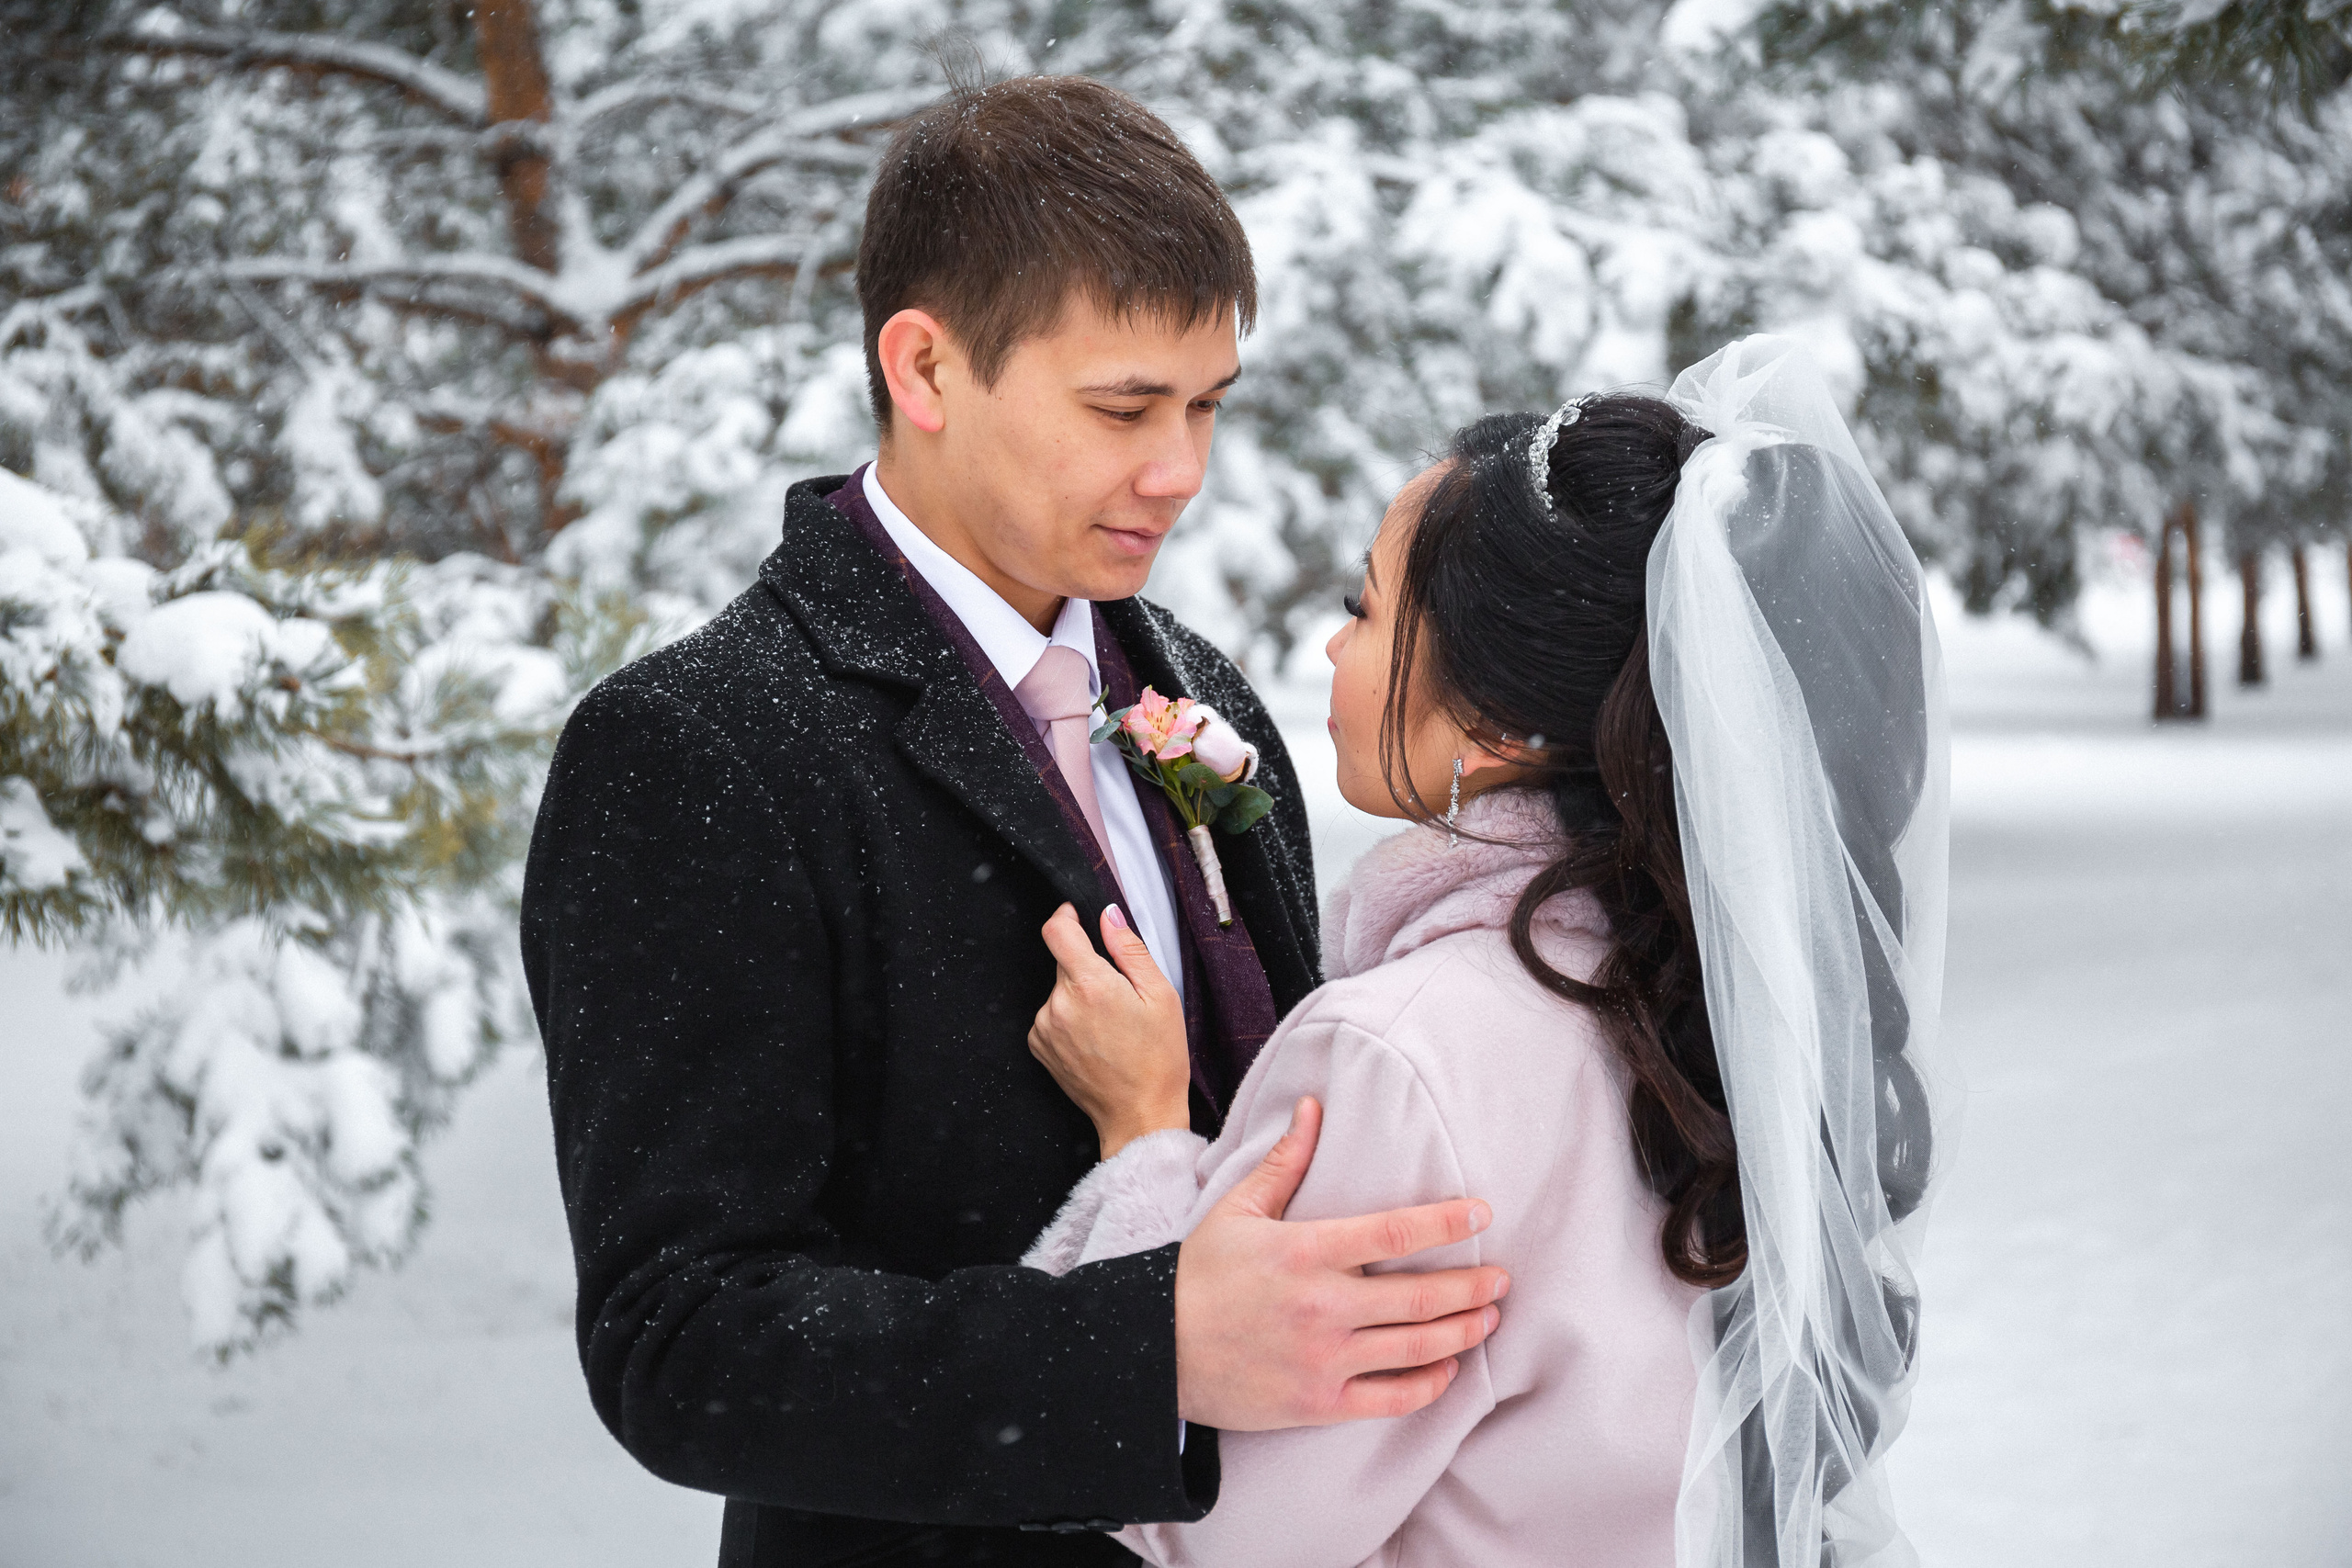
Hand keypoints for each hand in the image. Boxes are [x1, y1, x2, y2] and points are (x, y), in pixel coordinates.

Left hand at [1029, 903, 1191, 1159]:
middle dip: (1087, 967)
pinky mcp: (1040, 1046)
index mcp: (1090, 985)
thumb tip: (1109, 917)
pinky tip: (1096, 1038)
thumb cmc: (1157, 1060)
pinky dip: (1069, 1018)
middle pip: (1063, 962)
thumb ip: (1130, 950)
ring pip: (1058, 990)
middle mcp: (1059, 1005)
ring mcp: (1045, 1027)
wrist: (1139, 1115)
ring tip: (1110, 1024)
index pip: (1057, 930)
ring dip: (1078, 995)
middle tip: (1119, 994)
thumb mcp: (1161, 996)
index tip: (1078, 918)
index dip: (1067, 917)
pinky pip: (1051, 1014)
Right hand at [1174, 1097, 1509, 1429]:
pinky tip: (1449, 1368)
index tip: (1483, 1214)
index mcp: (1306, 1251)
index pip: (1396, 1233)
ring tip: (1489, 1318)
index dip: (1448, 1223)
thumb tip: (1313, 1104)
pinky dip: (1429, 1384)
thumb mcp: (1237, 1208)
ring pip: (1416, 1348)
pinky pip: (1391, 1398)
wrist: (1153, 1352)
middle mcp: (1322, 1306)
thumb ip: (1286, 1160)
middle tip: (1503, 1278)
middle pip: (1421, 1297)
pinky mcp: (1318, 1403)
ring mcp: (1324, 1359)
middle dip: (1473, 1287)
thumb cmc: (1198, 1274)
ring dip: (1463, 1332)